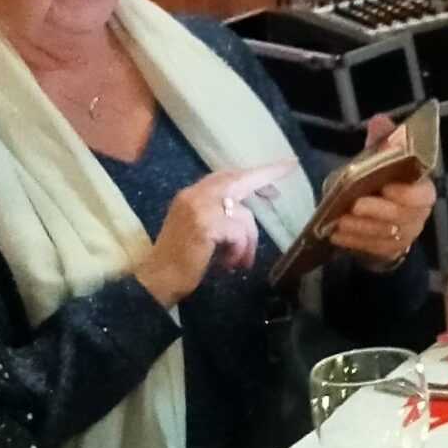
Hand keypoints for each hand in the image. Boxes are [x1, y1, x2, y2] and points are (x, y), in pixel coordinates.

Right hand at [133, 159, 298, 307]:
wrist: (157, 280)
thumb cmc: (179, 261)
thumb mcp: (200, 230)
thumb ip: (219, 215)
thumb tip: (247, 212)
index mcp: (191, 195)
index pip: (226, 175)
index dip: (253, 172)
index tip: (278, 167)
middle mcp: (194, 195)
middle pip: (239, 180)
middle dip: (266, 175)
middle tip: (290, 167)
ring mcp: (199, 208)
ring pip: (243, 215)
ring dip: (248, 242)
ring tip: (240, 261)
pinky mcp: (206, 224)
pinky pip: (238, 232)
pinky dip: (239, 250)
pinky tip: (228, 264)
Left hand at [326, 130, 436, 269]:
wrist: (385, 218)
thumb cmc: (385, 184)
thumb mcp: (383, 161)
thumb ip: (383, 142)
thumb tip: (379, 119)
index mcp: (421, 191)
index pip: (422, 195)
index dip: (406, 193)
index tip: (386, 187)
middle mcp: (417, 216)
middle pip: (402, 217)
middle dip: (378, 211)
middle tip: (355, 204)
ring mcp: (404, 236)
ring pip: (385, 234)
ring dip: (361, 228)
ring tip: (340, 221)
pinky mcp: (388, 251)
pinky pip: (372, 248)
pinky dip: (353, 242)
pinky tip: (336, 235)